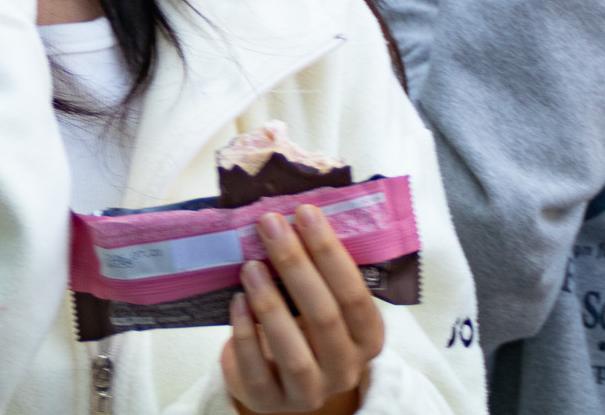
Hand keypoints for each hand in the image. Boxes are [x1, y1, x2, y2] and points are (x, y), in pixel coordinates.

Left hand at [222, 207, 384, 414]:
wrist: (279, 378)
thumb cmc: (305, 325)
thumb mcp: (324, 300)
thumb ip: (320, 268)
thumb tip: (295, 210)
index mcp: (368, 338)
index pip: (355, 295)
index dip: (330, 253)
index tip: (305, 213)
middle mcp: (345, 369)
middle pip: (324, 317)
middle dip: (296, 265)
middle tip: (271, 225)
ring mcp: (309, 392)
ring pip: (293, 350)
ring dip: (270, 302)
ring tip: (250, 264)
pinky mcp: (270, 401)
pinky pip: (257, 368)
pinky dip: (245, 332)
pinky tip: (237, 300)